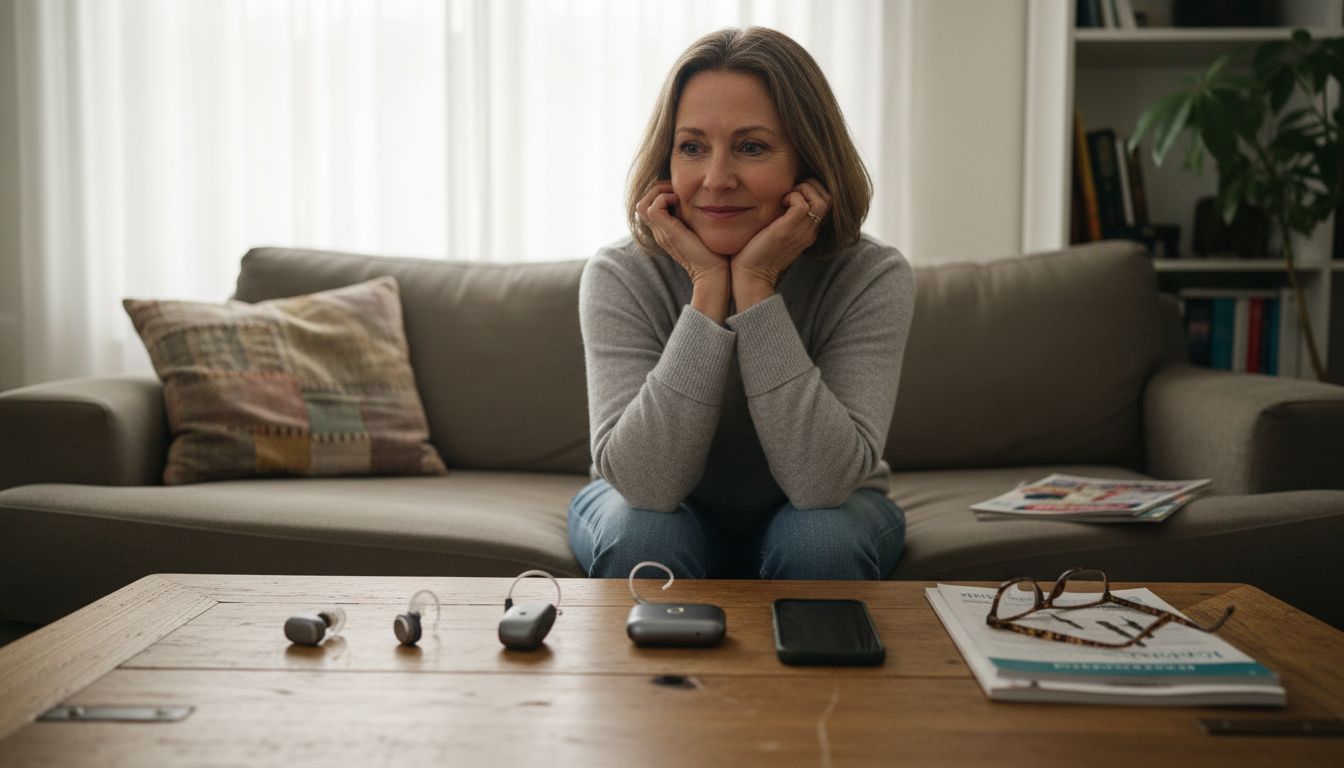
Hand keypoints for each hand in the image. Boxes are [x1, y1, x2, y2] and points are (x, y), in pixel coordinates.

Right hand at [636, 182, 729, 286]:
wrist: (713, 272)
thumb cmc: (714, 253)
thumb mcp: (700, 230)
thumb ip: (695, 219)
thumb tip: (703, 200)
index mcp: (665, 232)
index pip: (648, 207)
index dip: (660, 194)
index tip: (678, 191)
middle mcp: (659, 233)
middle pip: (641, 204)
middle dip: (657, 190)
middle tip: (676, 190)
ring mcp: (661, 233)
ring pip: (642, 205)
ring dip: (658, 193)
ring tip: (677, 196)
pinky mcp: (667, 233)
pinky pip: (653, 208)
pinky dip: (664, 199)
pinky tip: (680, 202)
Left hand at [731, 179, 831, 309]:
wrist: (751, 276)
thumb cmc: (756, 255)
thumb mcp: (776, 234)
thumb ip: (783, 220)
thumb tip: (776, 200)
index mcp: (808, 232)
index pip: (825, 203)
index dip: (813, 190)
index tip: (793, 192)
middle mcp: (809, 231)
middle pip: (829, 199)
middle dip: (812, 186)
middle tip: (791, 191)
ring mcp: (801, 231)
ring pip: (822, 200)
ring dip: (804, 190)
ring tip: (787, 196)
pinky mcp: (788, 230)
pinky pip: (802, 204)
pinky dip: (792, 196)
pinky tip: (780, 202)